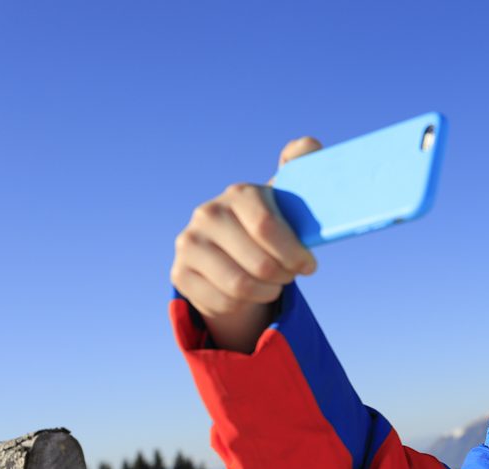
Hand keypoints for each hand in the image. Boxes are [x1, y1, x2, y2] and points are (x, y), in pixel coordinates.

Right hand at [171, 137, 322, 352]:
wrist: (235, 248)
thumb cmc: (273, 222)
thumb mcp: (291, 198)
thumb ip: (304, 166)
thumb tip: (310, 144)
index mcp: (240, 193)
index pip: (268, 229)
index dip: (295, 254)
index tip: (308, 265)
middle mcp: (208, 214)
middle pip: (259, 264)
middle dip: (283, 276)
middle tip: (289, 275)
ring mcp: (189, 243)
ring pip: (240, 287)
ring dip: (266, 292)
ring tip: (273, 283)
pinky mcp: (179, 273)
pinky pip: (222, 302)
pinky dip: (243, 305)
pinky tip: (248, 291)